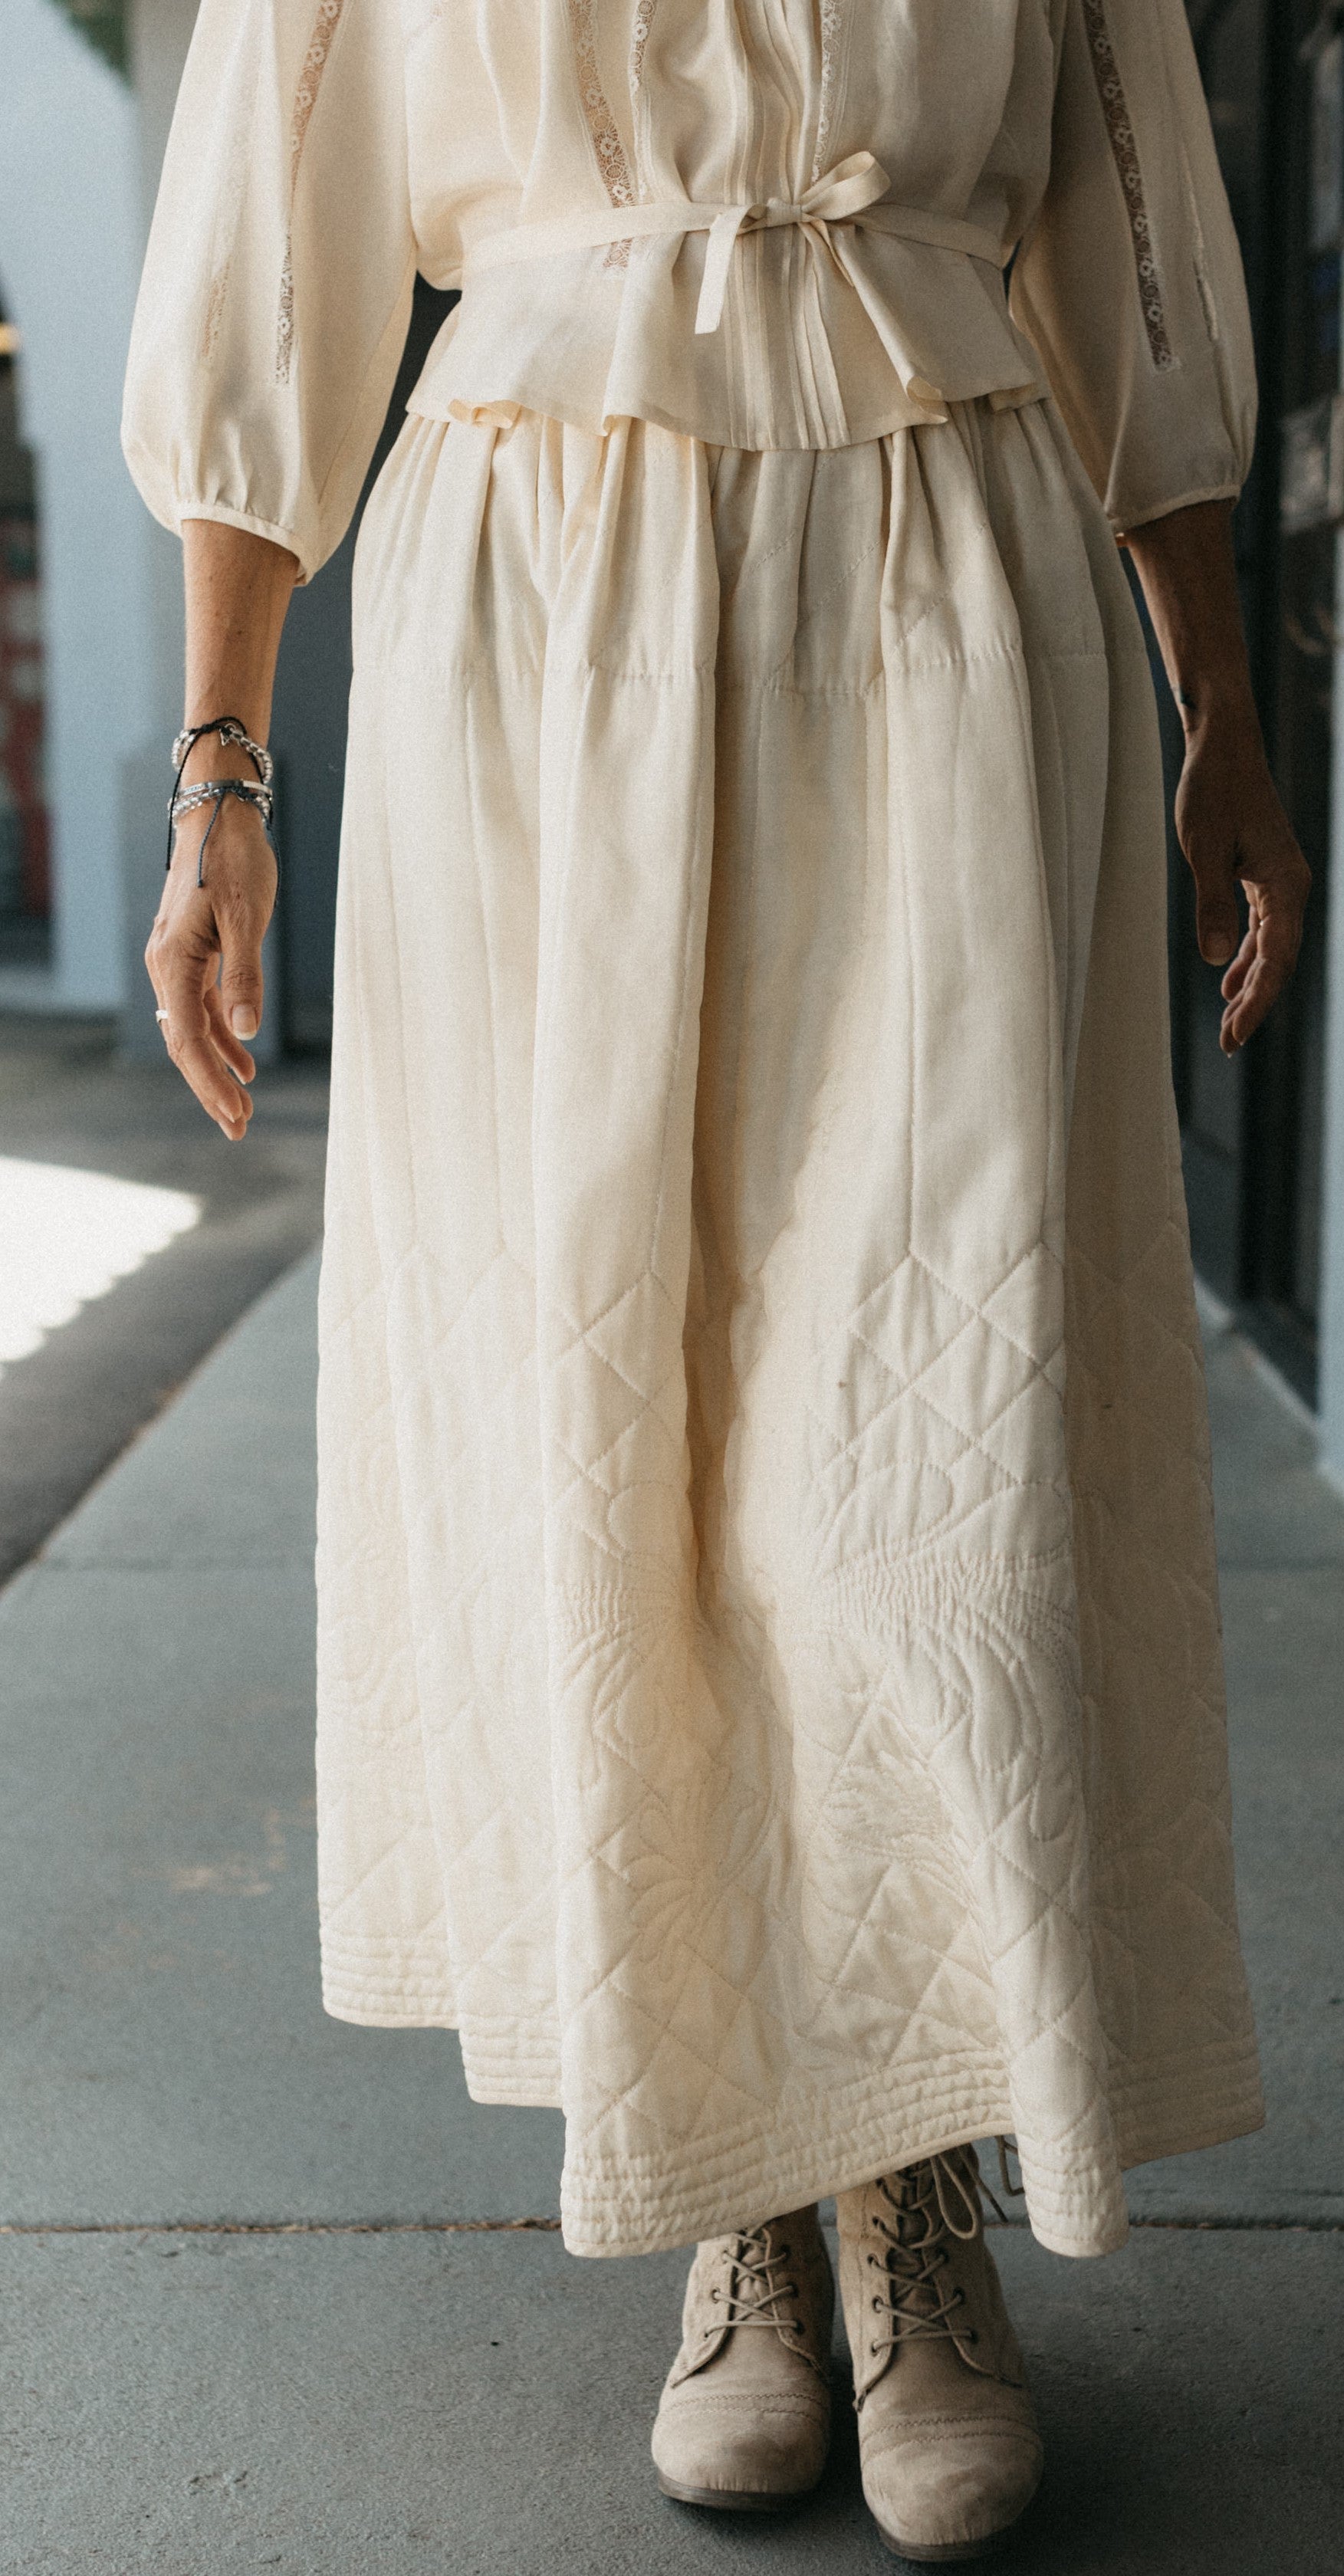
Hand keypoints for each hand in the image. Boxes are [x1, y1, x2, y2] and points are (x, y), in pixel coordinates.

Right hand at [145, 793, 277, 1138]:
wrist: (219, 814)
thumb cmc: (233, 859)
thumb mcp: (246, 917)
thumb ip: (245, 976)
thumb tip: (248, 1031)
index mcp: (172, 962)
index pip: (188, 1039)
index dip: (212, 1082)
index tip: (236, 1114)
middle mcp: (165, 967)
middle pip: (184, 1044)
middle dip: (211, 1088)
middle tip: (238, 1129)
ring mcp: (176, 961)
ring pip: (192, 1030)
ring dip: (217, 1069)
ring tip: (243, 1106)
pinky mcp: (193, 953)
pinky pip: (202, 1008)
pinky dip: (223, 1036)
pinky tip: (244, 1061)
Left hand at [1173, 695, 1310, 1055]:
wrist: (1223, 745)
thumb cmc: (1211, 790)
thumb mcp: (1203, 849)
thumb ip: (1212, 905)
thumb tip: (1214, 962)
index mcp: (1284, 884)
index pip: (1276, 959)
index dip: (1257, 1003)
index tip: (1235, 1035)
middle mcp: (1291, 885)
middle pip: (1279, 960)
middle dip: (1255, 1003)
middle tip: (1229, 1043)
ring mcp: (1281, 880)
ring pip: (1273, 946)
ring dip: (1252, 984)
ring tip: (1230, 1022)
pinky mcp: (1265, 873)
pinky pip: (1264, 927)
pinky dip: (1249, 956)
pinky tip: (1231, 980)